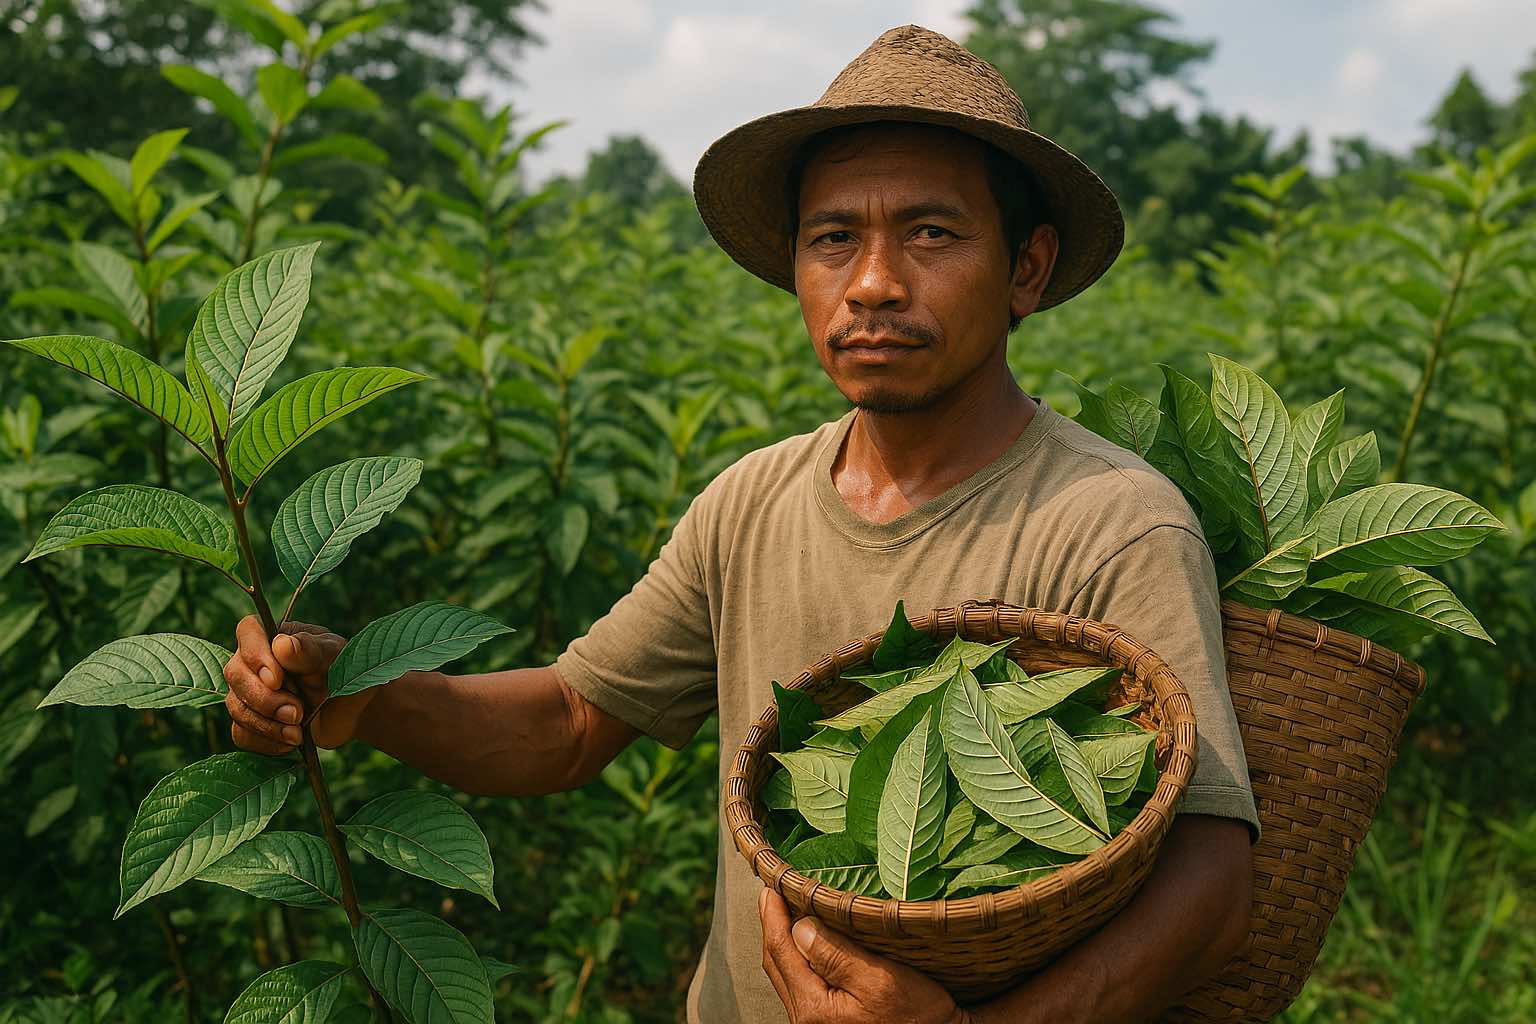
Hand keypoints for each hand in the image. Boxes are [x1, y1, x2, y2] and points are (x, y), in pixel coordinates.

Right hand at [223, 616, 369, 753]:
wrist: (351, 709)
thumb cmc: (347, 672)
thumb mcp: (336, 657)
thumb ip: (310, 650)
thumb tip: (281, 644)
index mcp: (276, 636)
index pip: (248, 631)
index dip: (255, 655)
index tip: (277, 678)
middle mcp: (255, 661)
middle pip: (235, 674)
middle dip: (265, 699)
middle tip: (298, 712)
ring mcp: (249, 692)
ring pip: (236, 707)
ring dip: (267, 725)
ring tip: (298, 733)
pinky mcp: (251, 721)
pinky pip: (242, 734)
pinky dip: (265, 742)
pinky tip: (290, 742)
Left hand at [759, 887, 970, 1023]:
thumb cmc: (919, 1016)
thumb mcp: (880, 980)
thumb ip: (835, 955)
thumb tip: (799, 926)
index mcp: (814, 1007)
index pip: (781, 951)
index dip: (773, 916)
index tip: (769, 886)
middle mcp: (807, 1018)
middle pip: (778, 964)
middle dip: (773, 926)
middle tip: (772, 892)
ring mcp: (817, 1022)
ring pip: (788, 975)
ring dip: (785, 942)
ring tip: (786, 912)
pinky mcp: (830, 1021)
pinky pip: (802, 984)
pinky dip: (799, 958)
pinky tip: (808, 943)